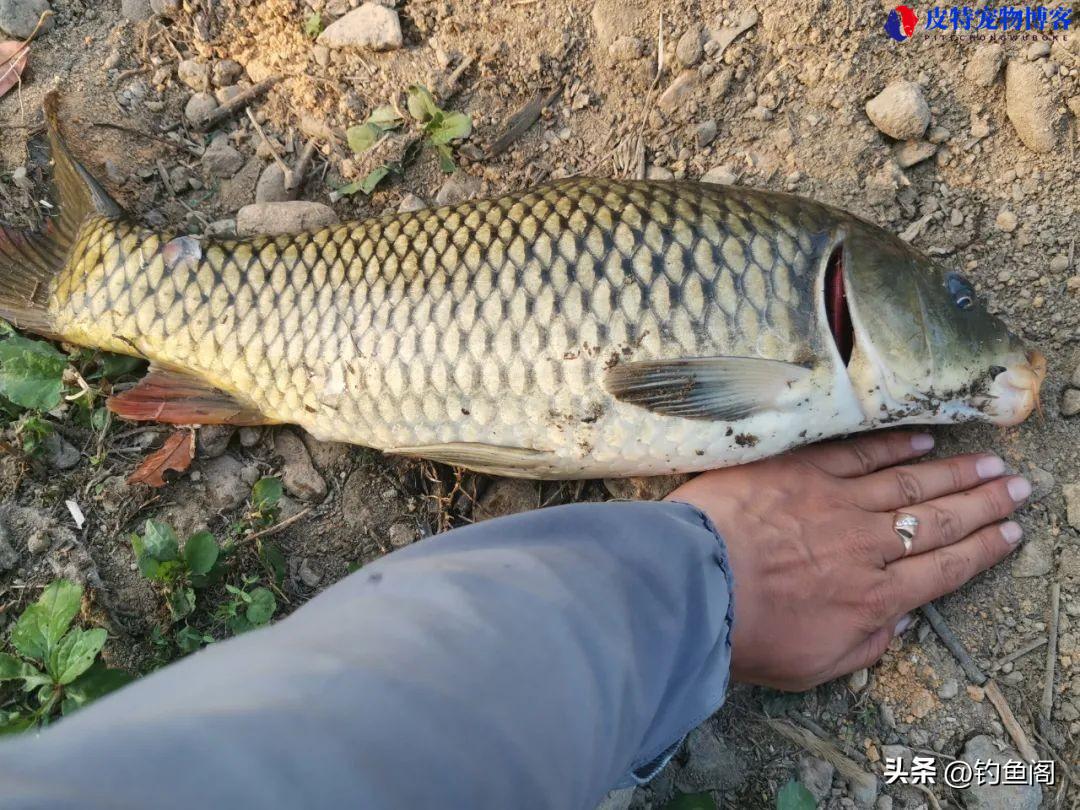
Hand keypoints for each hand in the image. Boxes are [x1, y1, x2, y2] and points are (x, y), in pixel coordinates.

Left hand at [665, 432, 1029, 690]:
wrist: (695, 585)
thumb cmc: (745, 634)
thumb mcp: (810, 667)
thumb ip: (862, 647)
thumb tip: (898, 624)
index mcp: (872, 598)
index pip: (943, 569)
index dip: (982, 549)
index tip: (1010, 532)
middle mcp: (866, 546)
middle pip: (938, 521)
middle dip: (982, 504)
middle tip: (1015, 487)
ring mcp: (836, 503)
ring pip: (909, 483)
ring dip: (953, 472)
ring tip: (987, 462)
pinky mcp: (802, 471)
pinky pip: (859, 454)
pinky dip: (894, 445)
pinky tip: (922, 439)